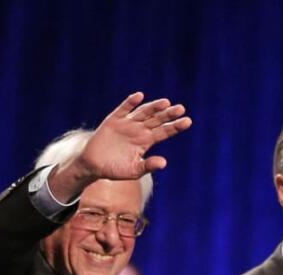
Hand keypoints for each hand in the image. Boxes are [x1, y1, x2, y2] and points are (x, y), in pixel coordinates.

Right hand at [49, 93, 191, 200]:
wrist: (94, 166)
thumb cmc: (116, 169)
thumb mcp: (134, 171)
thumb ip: (148, 166)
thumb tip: (164, 163)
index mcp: (146, 141)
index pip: (164, 132)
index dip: (175, 126)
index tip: (188, 121)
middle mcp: (139, 130)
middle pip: (157, 119)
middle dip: (168, 114)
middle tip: (180, 109)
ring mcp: (127, 123)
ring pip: (143, 112)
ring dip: (153, 107)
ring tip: (165, 103)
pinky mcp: (113, 120)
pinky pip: (123, 109)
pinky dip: (130, 102)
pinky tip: (139, 96)